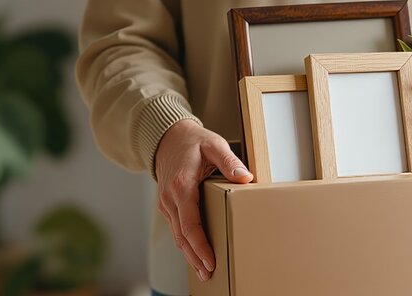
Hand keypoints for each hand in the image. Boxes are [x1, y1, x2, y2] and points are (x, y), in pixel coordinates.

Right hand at [155, 119, 252, 281]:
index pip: (190, 224)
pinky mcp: (168, 205)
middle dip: (195, 258)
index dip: (200, 246)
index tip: (211, 260)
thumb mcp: (214, 144)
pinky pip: (176, 229)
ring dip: (189, 255)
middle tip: (209, 274)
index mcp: (181, 186)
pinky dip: (185, 244)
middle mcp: (170, 198)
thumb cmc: (193, 142)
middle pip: (182, 236)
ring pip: (177, 236)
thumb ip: (229, 161)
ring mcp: (166, 203)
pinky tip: (195, 254)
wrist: (168, 138)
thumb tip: (245, 177)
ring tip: (204, 271)